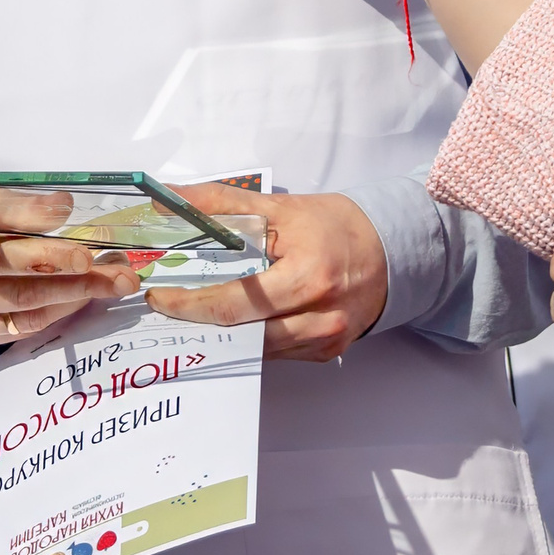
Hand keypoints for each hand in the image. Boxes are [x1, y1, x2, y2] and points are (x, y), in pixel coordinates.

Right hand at [0, 190, 141, 355]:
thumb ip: (14, 206)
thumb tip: (65, 210)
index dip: (44, 248)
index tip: (86, 245)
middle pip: (19, 284)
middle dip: (77, 278)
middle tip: (120, 271)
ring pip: (22, 312)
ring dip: (74, 298)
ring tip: (112, 284)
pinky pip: (14, 330)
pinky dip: (52, 316)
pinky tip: (78, 300)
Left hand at [142, 184, 387, 360]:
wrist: (392, 247)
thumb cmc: (335, 225)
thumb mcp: (279, 207)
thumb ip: (220, 204)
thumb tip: (169, 199)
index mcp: (308, 276)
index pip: (235, 304)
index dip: (190, 304)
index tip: (161, 296)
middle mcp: (320, 316)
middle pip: (243, 335)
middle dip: (199, 323)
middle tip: (169, 308)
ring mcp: (326, 340)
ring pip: (257, 352)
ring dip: (224, 336)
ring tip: (195, 315)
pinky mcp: (328, 352)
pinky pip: (278, 355)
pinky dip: (252, 340)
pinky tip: (236, 324)